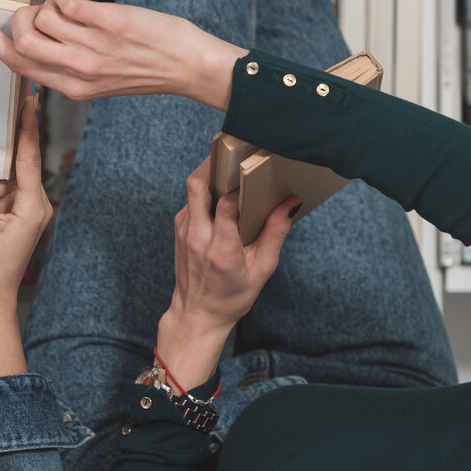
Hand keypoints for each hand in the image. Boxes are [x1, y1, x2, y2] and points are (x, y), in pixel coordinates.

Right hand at [0, 0, 246, 108]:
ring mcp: (93, 48)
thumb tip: (39, 33)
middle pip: (22, 42)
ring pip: (44, 17)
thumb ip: (69, 65)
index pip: (18, 66)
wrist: (189, 66)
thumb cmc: (148, 68)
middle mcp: (79, 71)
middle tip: (38, 11)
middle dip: (19, 19)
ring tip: (71, 7)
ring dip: (49, 3)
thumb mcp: (101, 81)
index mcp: (72, 88)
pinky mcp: (108, 24)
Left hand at [155, 158, 296, 388]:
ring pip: (192, 189)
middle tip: (234, 155)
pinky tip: (222, 194)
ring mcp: (184, 232)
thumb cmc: (232, 296)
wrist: (197, 315)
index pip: (226, 204)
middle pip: (197, 185)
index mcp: (221, 249)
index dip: (242, 186)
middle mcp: (198, 237)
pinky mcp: (179, 230)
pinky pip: (191, 201)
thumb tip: (291, 202)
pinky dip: (206, 193)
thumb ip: (276, 233)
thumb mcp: (263, 269)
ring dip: (210, 175)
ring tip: (231, 170)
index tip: (259, 177)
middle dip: (215, 164)